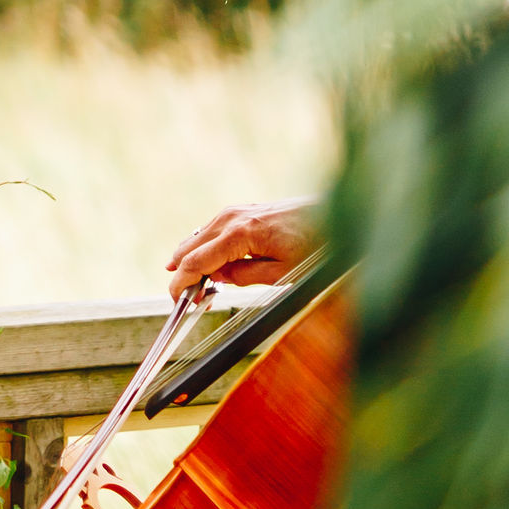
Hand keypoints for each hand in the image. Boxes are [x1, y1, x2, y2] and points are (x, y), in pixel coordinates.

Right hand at [164, 199, 318, 302]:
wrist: (332, 214)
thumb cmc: (314, 245)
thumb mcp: (282, 273)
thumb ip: (243, 277)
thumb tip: (216, 278)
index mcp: (239, 235)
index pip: (195, 262)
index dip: (181, 283)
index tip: (176, 299)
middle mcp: (230, 218)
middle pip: (189, 247)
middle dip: (182, 273)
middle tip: (186, 297)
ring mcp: (233, 211)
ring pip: (197, 237)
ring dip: (192, 259)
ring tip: (196, 284)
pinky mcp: (240, 210)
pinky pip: (211, 231)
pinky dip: (204, 248)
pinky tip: (209, 263)